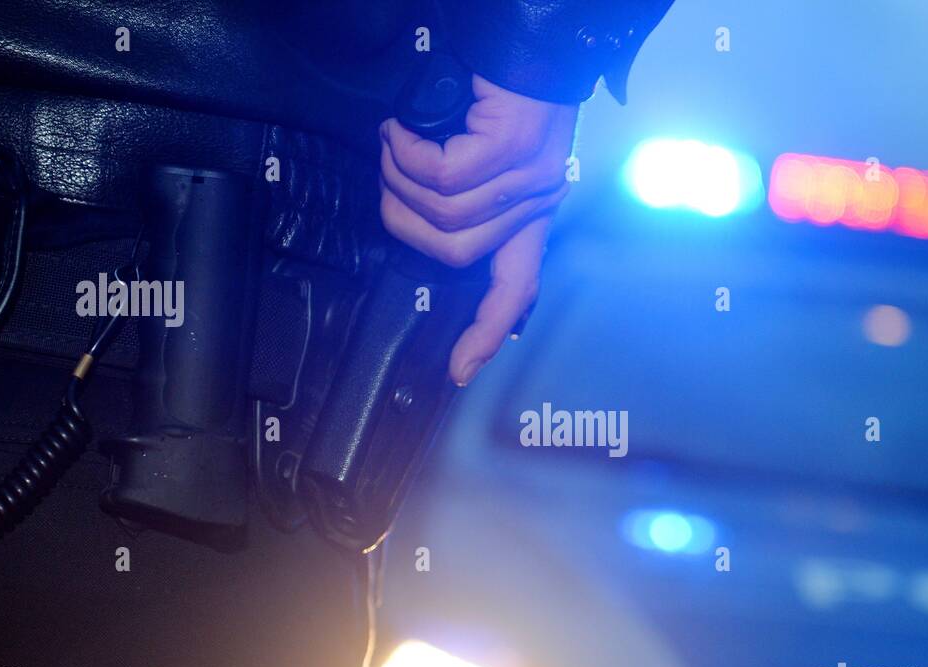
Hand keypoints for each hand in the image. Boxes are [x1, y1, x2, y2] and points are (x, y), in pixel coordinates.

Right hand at [379, 75, 577, 385]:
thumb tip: (420, 229)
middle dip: (403, 216)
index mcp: (532, 212)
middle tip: (389, 173)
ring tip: (396, 141)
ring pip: (444, 211)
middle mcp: (539, 199)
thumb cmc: (488, 91)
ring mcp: (532, 175)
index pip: (517, 287)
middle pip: (455, 252)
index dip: (486, 331)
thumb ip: (464, 201)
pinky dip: (409, 154)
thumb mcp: (478, 157)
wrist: (519, 34)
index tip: (460, 370)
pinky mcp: (516, 148)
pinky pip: (444, 176)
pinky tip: (402, 130)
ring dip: (400, 177)